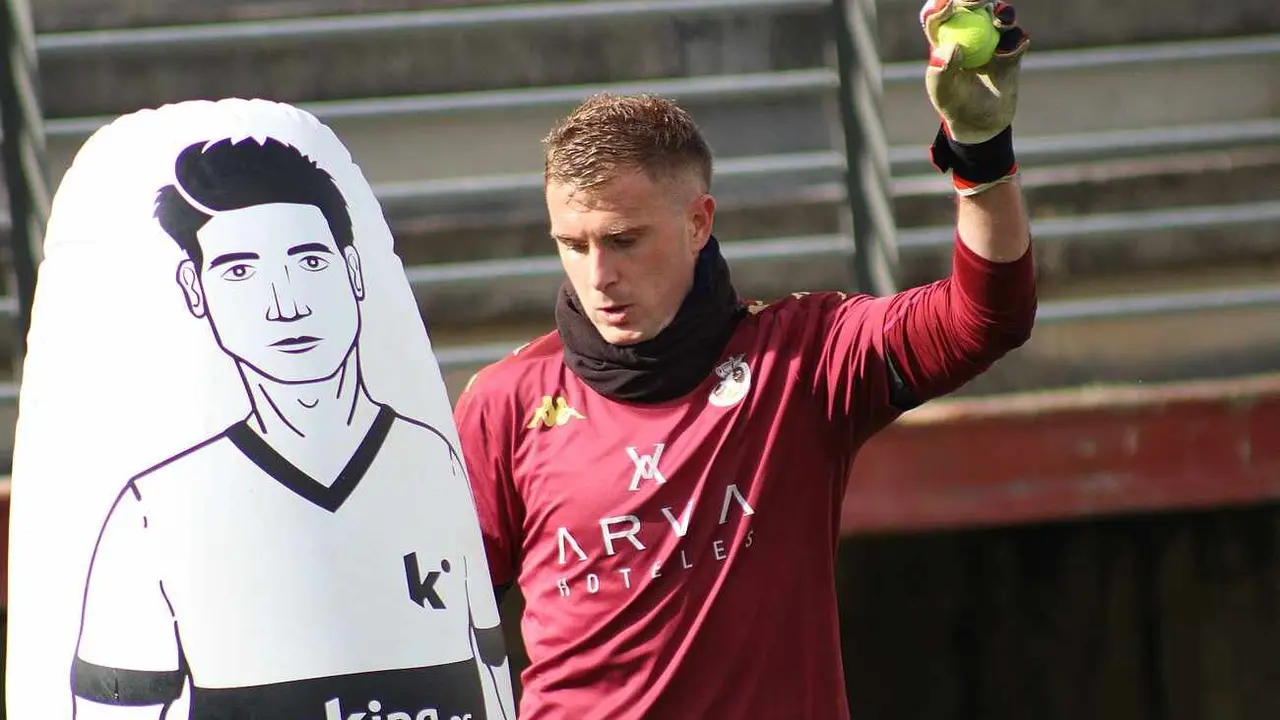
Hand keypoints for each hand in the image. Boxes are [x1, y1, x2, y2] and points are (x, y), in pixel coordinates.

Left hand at [920, 0, 1029, 144]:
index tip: (947, 4)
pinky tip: (1008, 52)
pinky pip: (1017, 38)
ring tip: (1000, 22)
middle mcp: (969, 31)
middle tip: (976, 3)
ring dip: (1002, 14)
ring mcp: (992, 38)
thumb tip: (954, 48)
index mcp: (944, 37)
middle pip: (972, 6)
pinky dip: (1015, 40)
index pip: (939, 15)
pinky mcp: (1012, 49)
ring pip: (999, 15)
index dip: (941, 5)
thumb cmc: (954, 103)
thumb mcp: (941, 91)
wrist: (980, 121)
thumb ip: (941, 71)